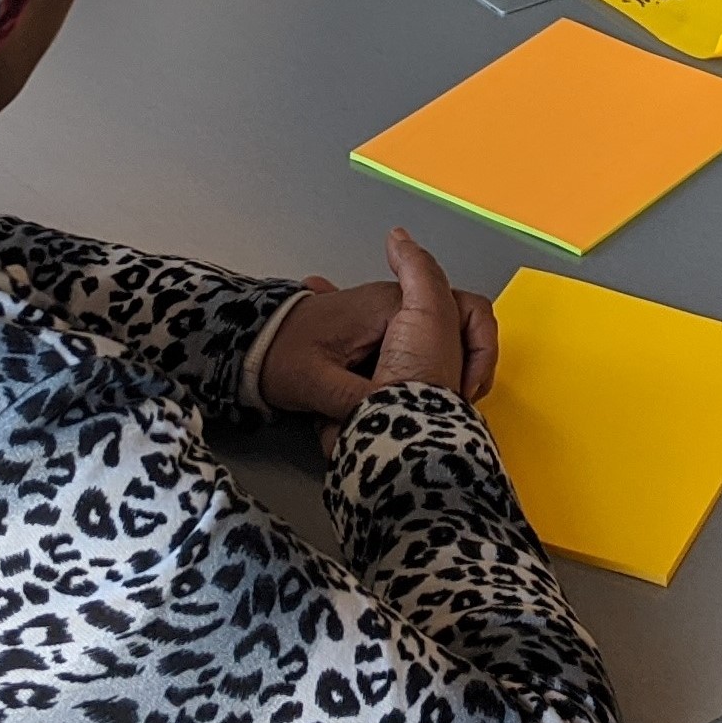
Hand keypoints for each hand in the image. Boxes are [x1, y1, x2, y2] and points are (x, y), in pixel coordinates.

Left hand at [262, 232, 499, 426]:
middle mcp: (398, 303)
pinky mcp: (384, 331)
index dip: (469, 358)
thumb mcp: (315, 384)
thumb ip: (355, 401)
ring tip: (441, 407)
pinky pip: (424, 345)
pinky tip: (418, 400)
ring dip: (448, 369)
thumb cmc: (279, 355)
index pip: (459, 314)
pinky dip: (430, 370)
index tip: (460, 395)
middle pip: (459, 325)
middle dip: (465, 366)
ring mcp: (392, 315)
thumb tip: (394, 418)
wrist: (252, 342)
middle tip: (456, 406)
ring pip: (444, 337)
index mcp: (389, 306)